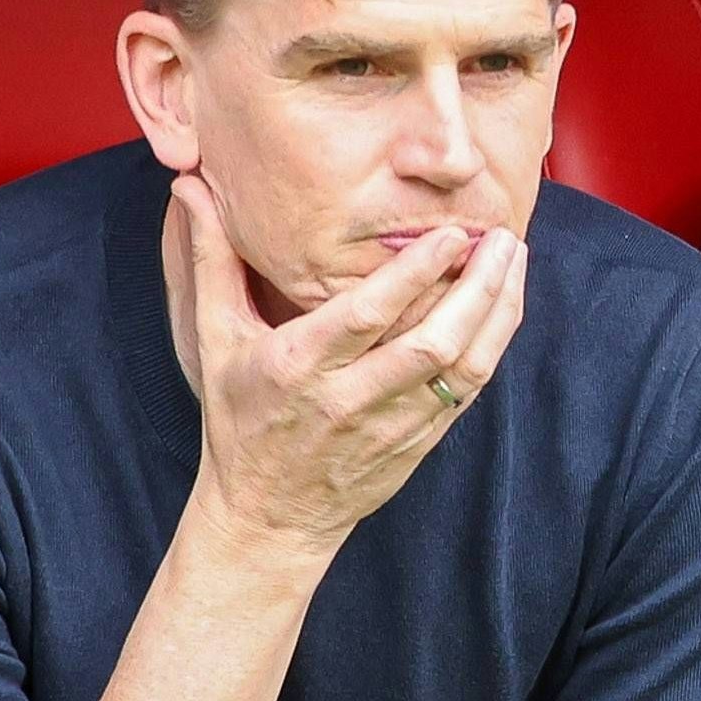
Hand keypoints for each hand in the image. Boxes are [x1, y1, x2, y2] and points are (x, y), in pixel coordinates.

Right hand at [164, 176, 527, 553]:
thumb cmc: (240, 417)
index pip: (365, 315)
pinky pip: (469, 391)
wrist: (268, 514)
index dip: (413, 274)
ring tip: (513, 260)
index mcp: (297, 366)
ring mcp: (391, 424)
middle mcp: (348, 398)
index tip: (450, 233)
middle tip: (500, 237)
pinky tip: (504, 304)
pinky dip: (492, 344)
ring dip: (495, 313)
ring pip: (461, 368)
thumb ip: (212, 258)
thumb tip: (188, 186)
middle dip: (474, 288)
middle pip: (428, 342)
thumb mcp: (216, 338)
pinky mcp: (420, 442)